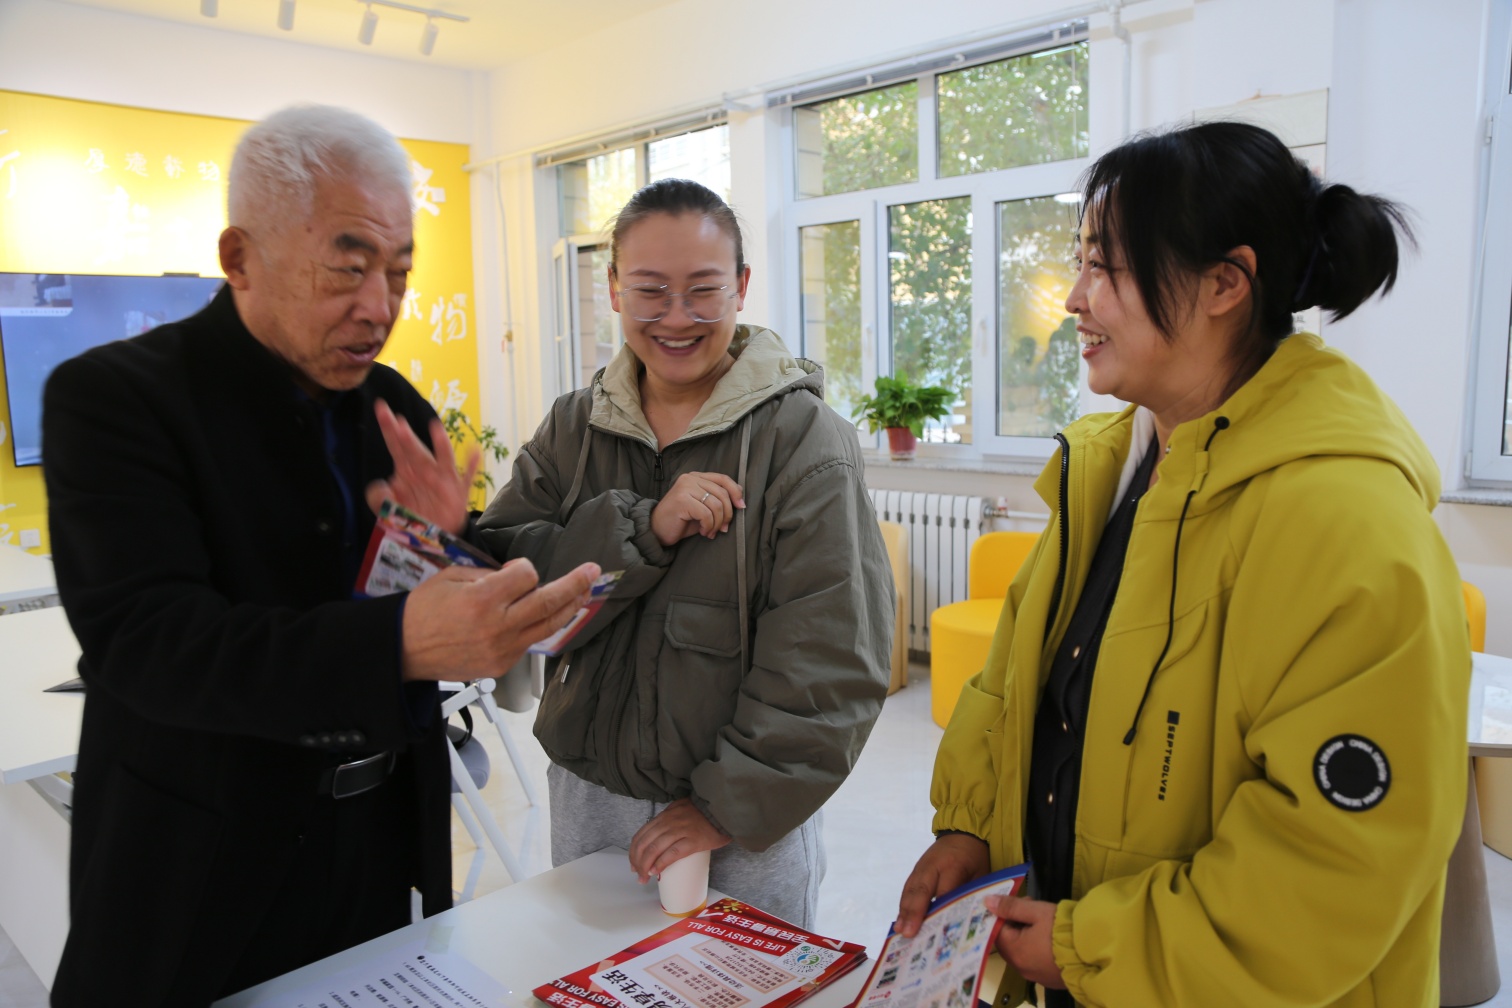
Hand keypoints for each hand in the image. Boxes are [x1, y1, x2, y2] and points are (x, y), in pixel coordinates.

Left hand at [366, 398, 479, 536]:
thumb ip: (379, 497)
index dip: (388, 428)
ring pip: (441, 458)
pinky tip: (475, 452)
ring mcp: (443, 479)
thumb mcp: (390, 508)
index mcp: (406, 469)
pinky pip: (467, 477)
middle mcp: (424, 470)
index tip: (382, 408)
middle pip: (414, 449)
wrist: (434, 534)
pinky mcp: (459, 492)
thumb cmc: (413, 514)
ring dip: (440, 443)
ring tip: (436, 428)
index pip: (395, 445)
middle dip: (405, 434)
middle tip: (396, 419)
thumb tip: (381, 485)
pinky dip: (472, 465)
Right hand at [399, 559, 599, 681]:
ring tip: (585, 592)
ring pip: (548, 626)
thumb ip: (489, 575)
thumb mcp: (451, 577)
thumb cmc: (423, 610)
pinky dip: (541, 626)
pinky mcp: (502, 665)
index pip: (527, 575)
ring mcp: (502, 649)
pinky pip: (530, 641)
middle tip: (593, 571)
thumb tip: (519, 575)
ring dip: (570, 607)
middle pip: (549, 602)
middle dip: (576, 584)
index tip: (517, 569)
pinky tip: (545, 615)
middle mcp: (497, 626)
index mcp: (482, 600)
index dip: (525, 568)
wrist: (404, 650)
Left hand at [628, 798, 730, 881]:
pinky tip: (656, 872)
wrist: (724, 811)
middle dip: (637, 862)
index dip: (633, 851)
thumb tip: (657, 838)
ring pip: (654, 849)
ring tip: (644, 878)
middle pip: (644, 844)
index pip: (641, 835)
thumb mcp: (680, 810)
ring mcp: (680, 831)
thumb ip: (668, 820)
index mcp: (664, 816)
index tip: (633, 864)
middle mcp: (669, 822)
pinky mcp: (693, 841)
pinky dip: (661, 864)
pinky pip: (672, 853)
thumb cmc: (703, 814)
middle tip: (638, 875)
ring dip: (645, 867)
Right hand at [650, 472, 744, 546]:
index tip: (741, 507)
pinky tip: (703, 532)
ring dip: (717, 523)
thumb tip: (740, 497)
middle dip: (727, 514)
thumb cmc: (681, 520)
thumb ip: (717, 499)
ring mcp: (685, 487)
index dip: (736, 492)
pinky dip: (709, 526)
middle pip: (722, 493)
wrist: (657, 530)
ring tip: (710, 532)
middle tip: (723, 528)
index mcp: (696, 477)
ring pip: (716, 505)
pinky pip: (706, 514)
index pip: (723, 479)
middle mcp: (690, 478)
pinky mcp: (682, 500)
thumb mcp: (703, 507)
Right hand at [895, 834, 990, 937]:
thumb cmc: (975, 858)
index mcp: (954, 865)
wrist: (962, 833)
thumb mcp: (981, 875)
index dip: (940, 911)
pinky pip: (908, 888)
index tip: (936, 931)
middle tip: (908, 933)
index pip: (945, 891)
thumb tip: (966, 924)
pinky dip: (903, 905)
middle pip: (921, 889)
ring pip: (910, 889)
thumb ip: (973, 895)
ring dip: (904, 910)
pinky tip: (900, 920)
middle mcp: (933, 865)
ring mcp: (921, 866)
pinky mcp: (915, 870)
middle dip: (914, 912)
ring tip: (900, 930)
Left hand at [987, 894, 1064, 989]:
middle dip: (1016, 923)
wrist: (1093, 952)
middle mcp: (1021, 968)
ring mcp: (1036, 976)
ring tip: (1044, 922)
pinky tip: (1051, 939)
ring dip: (1027, 936)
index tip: (1021, 902)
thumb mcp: (1036, 912)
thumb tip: (987, 902)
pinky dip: (1038, 949)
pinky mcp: (1050, 980)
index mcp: (1014, 952)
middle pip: (1009, 943)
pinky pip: (1036, 962)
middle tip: (1032, 909)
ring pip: (1022, 952)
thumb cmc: (1061, 929)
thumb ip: (1011, 906)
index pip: (997, 930)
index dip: (1005, 913)